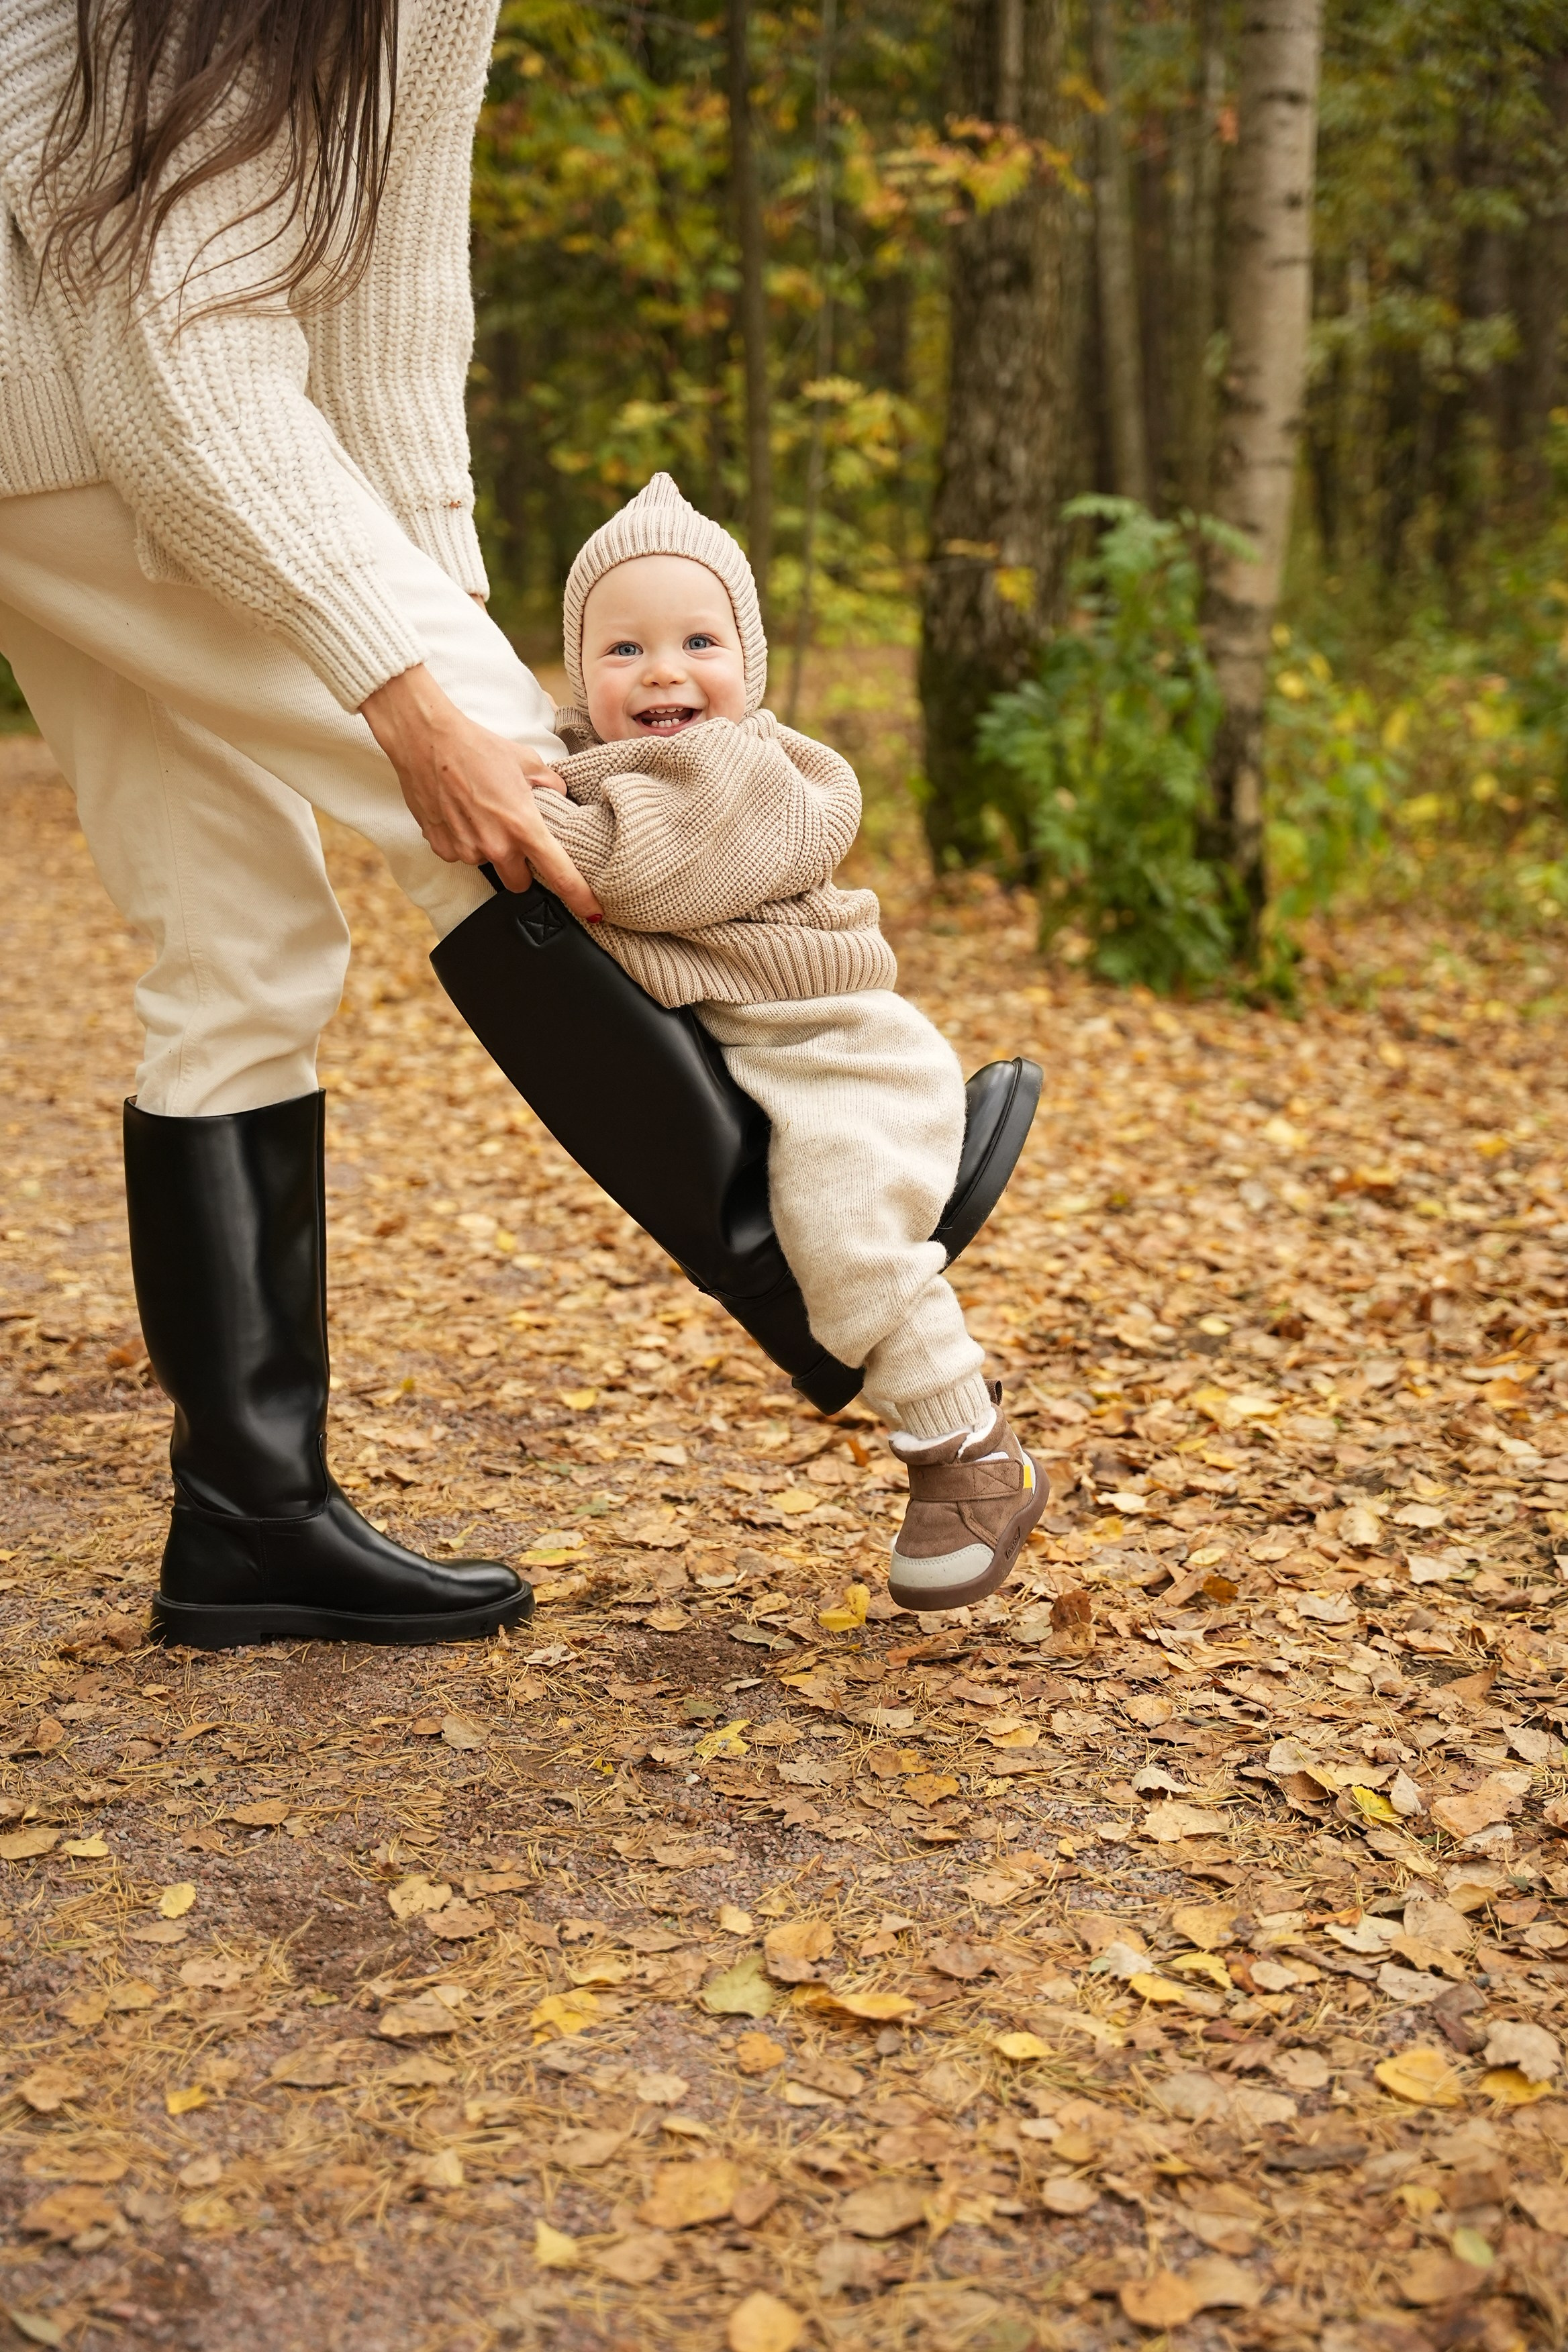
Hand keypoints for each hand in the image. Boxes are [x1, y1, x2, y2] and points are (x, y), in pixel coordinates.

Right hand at [361, 664, 600, 916]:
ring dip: (490, 849)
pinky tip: (462, 814)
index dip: (580, 897)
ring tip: (482, 813)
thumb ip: (551, 786)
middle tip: (516, 839)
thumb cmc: (477, 747)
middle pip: (519, 884)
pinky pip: (461, 856)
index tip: (592, 911)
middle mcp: (495, 846)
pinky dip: (465, 841)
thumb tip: (560, 798)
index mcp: (523, 826)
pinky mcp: (442, 848)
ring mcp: (466, 850)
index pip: (560, 875)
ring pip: (488, 866)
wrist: (426, 739)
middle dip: (521, 868)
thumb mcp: (528, 761)